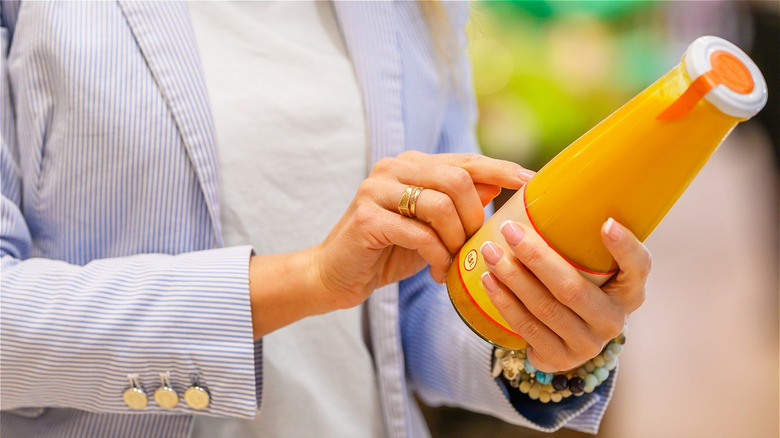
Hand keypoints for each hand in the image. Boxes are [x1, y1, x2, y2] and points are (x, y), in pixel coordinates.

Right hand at [314, 151, 533, 309]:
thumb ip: (458, 203)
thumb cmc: (387, 251)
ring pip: (440, 205)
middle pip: (457, 179)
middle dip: (475, 217)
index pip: (464, 160)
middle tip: (474, 246)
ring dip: (457, 240)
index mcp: (410, 164)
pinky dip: (438, 256)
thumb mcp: (431, 226)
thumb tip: (497, 182)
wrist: (335, 275)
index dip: (500, 168)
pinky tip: (438, 273)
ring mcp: (376, 190)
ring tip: (455, 262)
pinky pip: (420, 234)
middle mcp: (392, 168)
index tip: (531, 181)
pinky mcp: (367, 218)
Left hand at [480, 218, 650, 371]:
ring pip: (544, 307)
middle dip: (535, 256)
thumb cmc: (575, 286)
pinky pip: (527, 327)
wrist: (564, 339)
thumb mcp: (587, 266)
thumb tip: (541, 184)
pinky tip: (488, 281)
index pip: (638, 267)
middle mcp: (613, 319)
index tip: (606, 223)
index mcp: (629, 291)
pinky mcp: (560, 358)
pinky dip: (504, 301)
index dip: (625, 247)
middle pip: (572, 287)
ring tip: (490, 252)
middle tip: (509, 229)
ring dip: (512, 277)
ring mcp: (588, 344)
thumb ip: (578, 238)